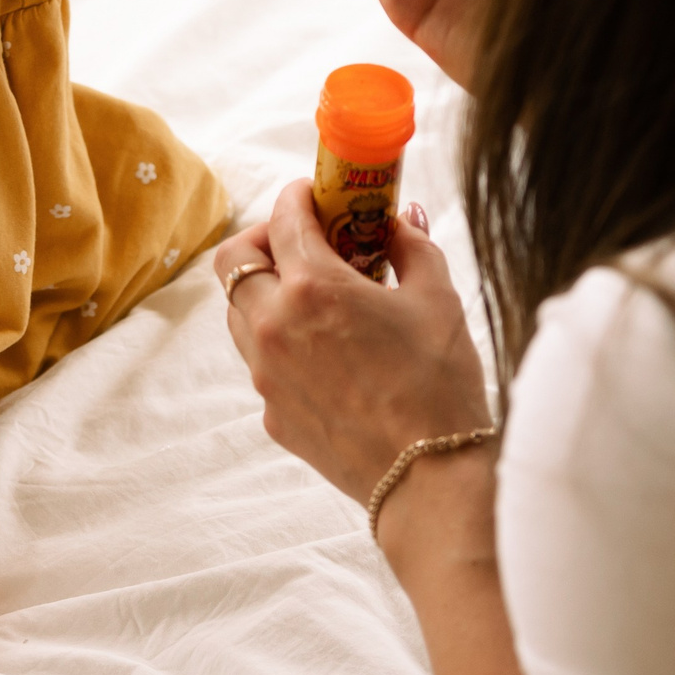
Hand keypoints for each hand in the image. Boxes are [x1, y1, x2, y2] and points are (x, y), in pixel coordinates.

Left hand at [215, 181, 491, 508]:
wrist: (428, 479)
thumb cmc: (440, 384)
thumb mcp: (437, 298)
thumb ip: (412, 246)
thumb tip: (398, 221)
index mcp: (313, 288)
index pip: (283, 217)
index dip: (299, 196)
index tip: (316, 195)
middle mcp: (274, 326)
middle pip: (234, 259)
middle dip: (264, 238)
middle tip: (303, 240)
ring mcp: (266, 374)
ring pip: (238, 311)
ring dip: (265, 290)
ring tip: (315, 295)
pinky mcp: (272, 413)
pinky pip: (260, 361)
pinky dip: (281, 341)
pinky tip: (327, 351)